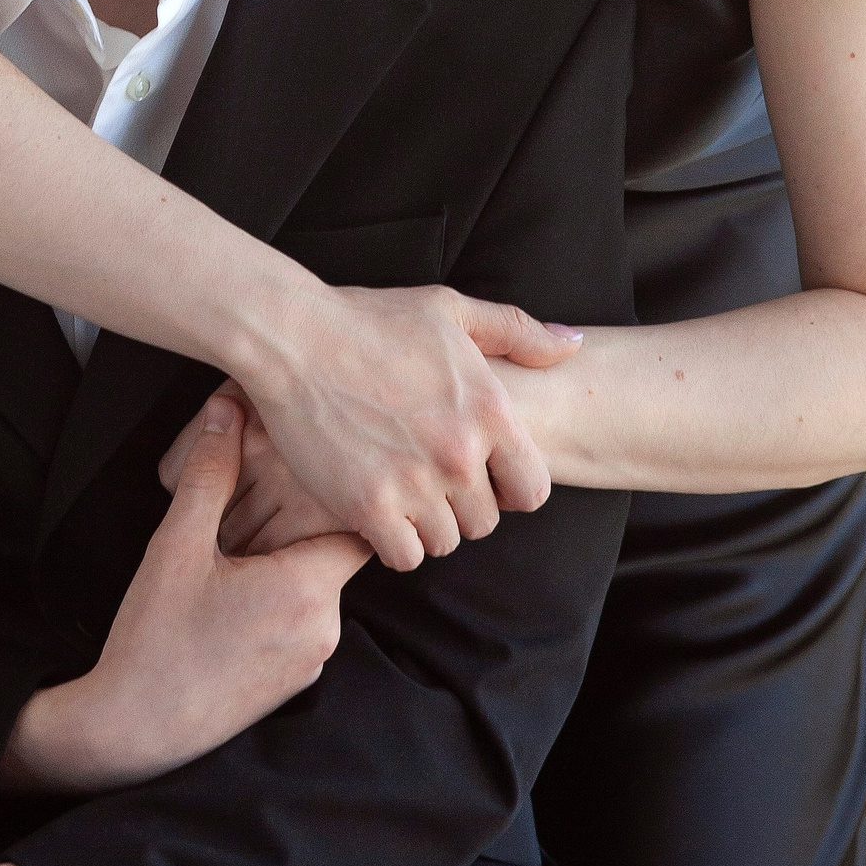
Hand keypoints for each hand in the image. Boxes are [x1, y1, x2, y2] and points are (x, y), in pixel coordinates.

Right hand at [0, 396, 371, 791]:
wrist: (134, 731)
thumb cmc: (155, 639)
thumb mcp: (177, 545)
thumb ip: (210, 474)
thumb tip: (226, 410)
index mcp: (307, 588)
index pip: (359, 525)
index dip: (335, 496)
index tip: (304, 478)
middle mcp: (325, 629)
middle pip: (333, 556)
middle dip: (295, 529)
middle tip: (248, 510)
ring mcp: (312, 663)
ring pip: (315, 591)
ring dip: (282, 569)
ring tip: (228, 559)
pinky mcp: (292, 686)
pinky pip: (299, 627)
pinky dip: (274, 606)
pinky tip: (226, 603)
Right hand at [239, 279, 582, 572]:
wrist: (293, 336)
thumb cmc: (369, 319)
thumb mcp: (450, 310)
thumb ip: (518, 331)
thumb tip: (572, 344)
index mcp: (491, 411)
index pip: (532, 491)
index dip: (507, 488)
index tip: (477, 475)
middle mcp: (461, 454)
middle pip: (484, 521)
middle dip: (460, 505)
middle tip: (426, 478)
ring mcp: (416, 483)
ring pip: (445, 541)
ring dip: (425, 524)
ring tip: (399, 491)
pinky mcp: (369, 505)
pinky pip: (404, 555)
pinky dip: (393, 541)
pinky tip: (376, 510)